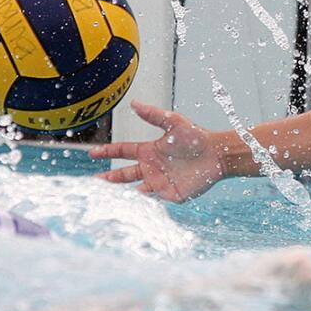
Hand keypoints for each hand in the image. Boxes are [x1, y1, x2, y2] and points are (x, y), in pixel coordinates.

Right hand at [89, 102, 226, 201]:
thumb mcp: (174, 123)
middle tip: (91, 181)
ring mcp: (159, 182)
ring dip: (119, 193)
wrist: (218, 155)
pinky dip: (139, 205)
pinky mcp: (170, 195)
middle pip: (123, 174)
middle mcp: (151, 167)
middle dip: (108, 177)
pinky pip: (151, 201)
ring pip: (134, 190)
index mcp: (150, 150)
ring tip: (104, 197)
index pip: (123, 150)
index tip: (92, 153)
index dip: (108, 151)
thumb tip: (134, 103)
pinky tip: (128, 207)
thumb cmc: (198, 137)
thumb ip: (154, 115)